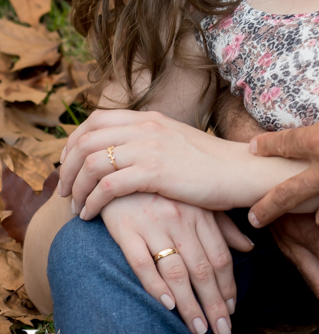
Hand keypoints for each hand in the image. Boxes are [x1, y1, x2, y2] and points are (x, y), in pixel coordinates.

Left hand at [58, 108, 254, 216]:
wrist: (239, 171)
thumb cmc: (210, 164)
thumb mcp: (175, 141)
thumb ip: (150, 140)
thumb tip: (125, 150)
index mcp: (149, 117)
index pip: (95, 119)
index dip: (74, 141)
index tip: (70, 165)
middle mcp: (145, 126)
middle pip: (86, 139)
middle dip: (68, 167)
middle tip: (65, 191)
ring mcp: (150, 147)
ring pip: (92, 162)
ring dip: (76, 188)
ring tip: (75, 208)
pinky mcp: (155, 171)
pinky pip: (108, 185)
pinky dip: (92, 202)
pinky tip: (90, 216)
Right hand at [100, 192, 253, 333]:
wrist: (119, 168)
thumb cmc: (162, 189)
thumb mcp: (195, 200)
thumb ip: (221, 225)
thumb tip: (248, 247)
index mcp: (199, 211)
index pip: (220, 255)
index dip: (228, 285)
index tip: (232, 310)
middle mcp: (180, 218)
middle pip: (202, 268)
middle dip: (214, 303)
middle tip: (222, 330)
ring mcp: (152, 223)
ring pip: (176, 270)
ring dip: (189, 303)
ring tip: (198, 328)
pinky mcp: (125, 229)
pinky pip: (141, 262)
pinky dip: (155, 285)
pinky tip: (167, 305)